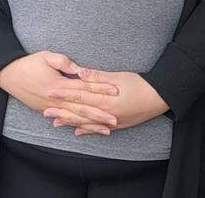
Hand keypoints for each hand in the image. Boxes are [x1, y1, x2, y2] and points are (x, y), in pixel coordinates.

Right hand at [0, 51, 120, 132]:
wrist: (8, 75)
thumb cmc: (29, 63)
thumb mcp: (47, 56)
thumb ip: (64, 62)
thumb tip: (80, 69)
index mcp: (58, 84)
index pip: (84, 88)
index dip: (100, 89)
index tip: (116, 92)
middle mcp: (55, 99)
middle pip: (82, 108)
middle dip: (99, 114)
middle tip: (115, 119)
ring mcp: (50, 107)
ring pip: (74, 118)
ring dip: (90, 124)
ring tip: (106, 130)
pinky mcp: (45, 110)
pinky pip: (64, 120)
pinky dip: (75, 126)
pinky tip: (85, 131)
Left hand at [46, 70, 168, 135]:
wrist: (159, 98)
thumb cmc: (140, 84)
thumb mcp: (119, 77)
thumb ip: (98, 76)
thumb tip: (79, 72)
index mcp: (105, 99)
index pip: (80, 95)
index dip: (64, 94)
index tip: (50, 92)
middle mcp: (106, 113)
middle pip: (79, 112)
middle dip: (62, 111)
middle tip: (45, 111)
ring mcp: (111, 121)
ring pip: (86, 123)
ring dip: (70, 122)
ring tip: (56, 122)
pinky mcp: (117, 125)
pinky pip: (98, 130)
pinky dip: (87, 131)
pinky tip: (76, 132)